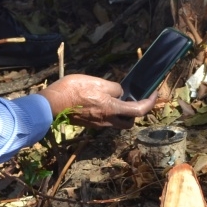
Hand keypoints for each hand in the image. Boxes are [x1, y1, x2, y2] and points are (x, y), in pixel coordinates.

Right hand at [37, 74, 156, 128]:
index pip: (139, 110)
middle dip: (135, 112)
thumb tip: (120, 92)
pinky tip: (104, 101)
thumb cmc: (74, 90)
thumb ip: (113, 88)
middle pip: (129, 122)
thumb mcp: (98, 82)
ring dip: (122, 113)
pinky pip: (106, 121)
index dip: (150, 102)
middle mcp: (107, 121)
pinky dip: (110, 113)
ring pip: (117, 122)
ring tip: (118, 98)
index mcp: (112, 109)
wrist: (52, 103)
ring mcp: (98, 124)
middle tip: (134, 99)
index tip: (155, 93)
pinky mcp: (90, 124)